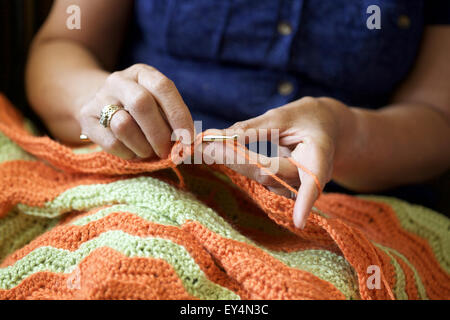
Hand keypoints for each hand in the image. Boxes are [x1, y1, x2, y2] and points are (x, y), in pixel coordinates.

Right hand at [78, 64, 193, 158]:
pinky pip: (111, 142)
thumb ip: (174, 120)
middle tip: (167, 151)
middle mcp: (119, 81)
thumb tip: (189, 144)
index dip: (178, 114)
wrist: (101, 104)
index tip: (188, 138)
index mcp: (143, 74)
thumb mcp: (158, 105)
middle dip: (159, 133)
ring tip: (149, 152)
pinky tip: (133, 152)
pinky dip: (128, 153)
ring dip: (143, 146)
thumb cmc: (141, 111)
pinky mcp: (86, 118)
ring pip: (123, 125)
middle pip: (141, 104)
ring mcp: (100, 98)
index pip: (163, 88)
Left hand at [203, 97, 354, 227]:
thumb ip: (255, 128)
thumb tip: (224, 136)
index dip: (305, 203)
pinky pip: (259, 179)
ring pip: (261, 179)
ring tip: (206, 147)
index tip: (299, 222)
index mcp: (319, 157)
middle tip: (207, 147)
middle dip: (237, 161)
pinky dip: (239, 164)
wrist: (326, 126)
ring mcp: (296, 185)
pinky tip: (217, 152)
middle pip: (271, 175)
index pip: (312, 184)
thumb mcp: (285, 116)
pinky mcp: (283, 186)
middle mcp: (310, 177)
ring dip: (233, 162)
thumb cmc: (308, 118)